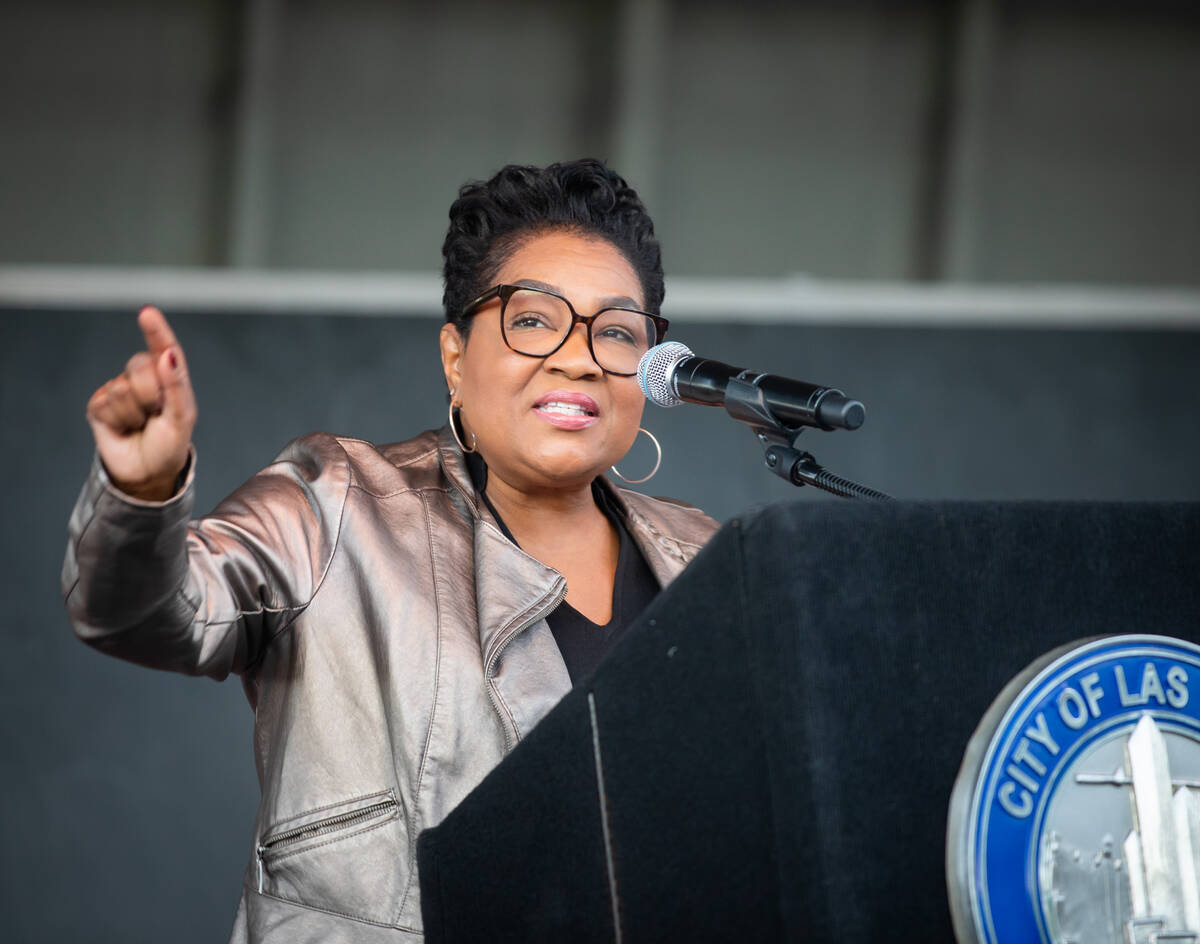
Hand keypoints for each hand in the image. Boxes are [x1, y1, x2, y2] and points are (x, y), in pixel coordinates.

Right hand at [86, 307, 197, 500]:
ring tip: (140, 424)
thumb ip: (176, 385)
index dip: (155, 331)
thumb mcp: (182, 417)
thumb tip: (168, 353)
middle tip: (155, 415)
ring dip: (134, 412)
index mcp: (167, 376)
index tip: (147, 313)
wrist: (147, 472)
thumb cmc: (170, 443)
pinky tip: (123, 428)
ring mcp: (118, 389)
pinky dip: (117, 421)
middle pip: (140, 367)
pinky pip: (104, 404)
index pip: (162, 348)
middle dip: (150, 395)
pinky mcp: (98, 404)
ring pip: (122, 388)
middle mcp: (142, 378)